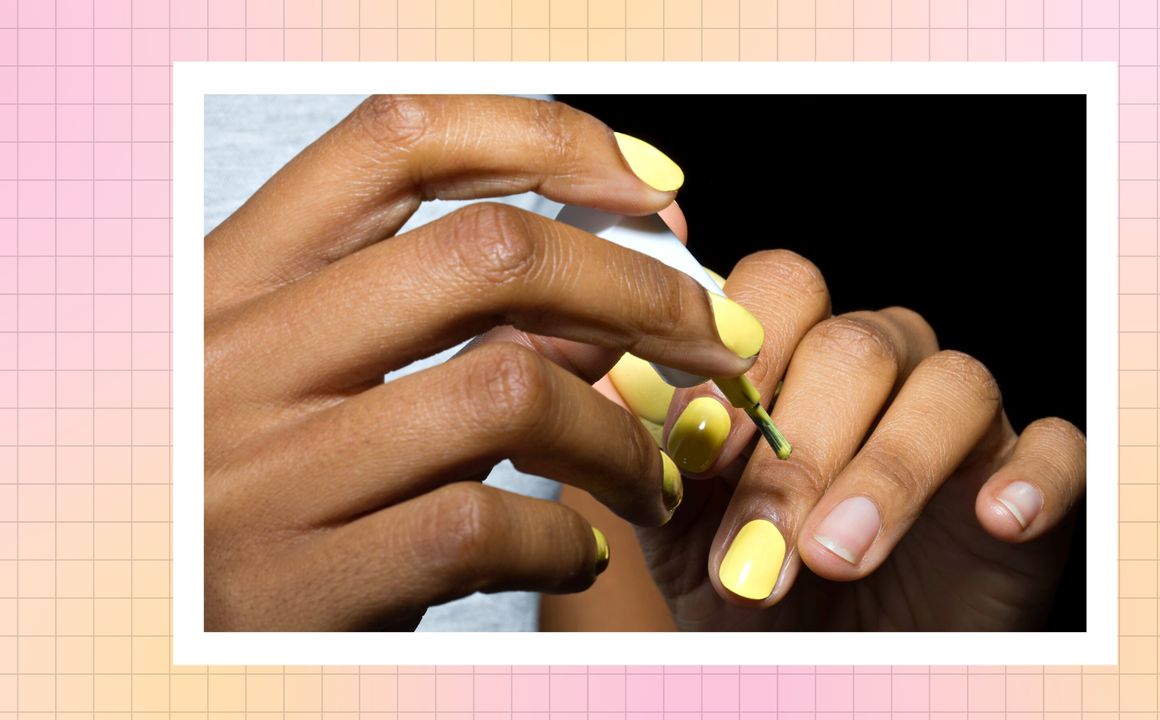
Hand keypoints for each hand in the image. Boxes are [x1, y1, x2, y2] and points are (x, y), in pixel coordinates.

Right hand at [204, 95, 761, 629]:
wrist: (151, 628)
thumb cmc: (246, 491)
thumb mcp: (309, 382)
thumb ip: (444, 330)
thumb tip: (607, 301)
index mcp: (232, 279)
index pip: (395, 141)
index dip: (543, 138)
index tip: (647, 188)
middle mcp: (236, 355)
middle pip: (487, 252)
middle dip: (640, 291)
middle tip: (715, 341)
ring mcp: (262, 471)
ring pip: (511, 391)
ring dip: (621, 438)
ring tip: (648, 478)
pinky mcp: (300, 584)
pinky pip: (486, 526)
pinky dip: (564, 539)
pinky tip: (576, 555)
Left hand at [608, 250, 1085, 630]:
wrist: (824, 664)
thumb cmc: (748, 584)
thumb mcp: (679, 523)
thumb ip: (649, 447)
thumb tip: (602, 381)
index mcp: (793, 357)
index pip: (778, 289)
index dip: (740, 358)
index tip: (697, 449)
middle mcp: (880, 367)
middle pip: (857, 345)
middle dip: (800, 451)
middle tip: (755, 550)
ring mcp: (959, 418)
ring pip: (952, 386)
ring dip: (889, 473)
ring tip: (836, 557)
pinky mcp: (1030, 473)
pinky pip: (1056, 447)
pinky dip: (1031, 478)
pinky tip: (994, 520)